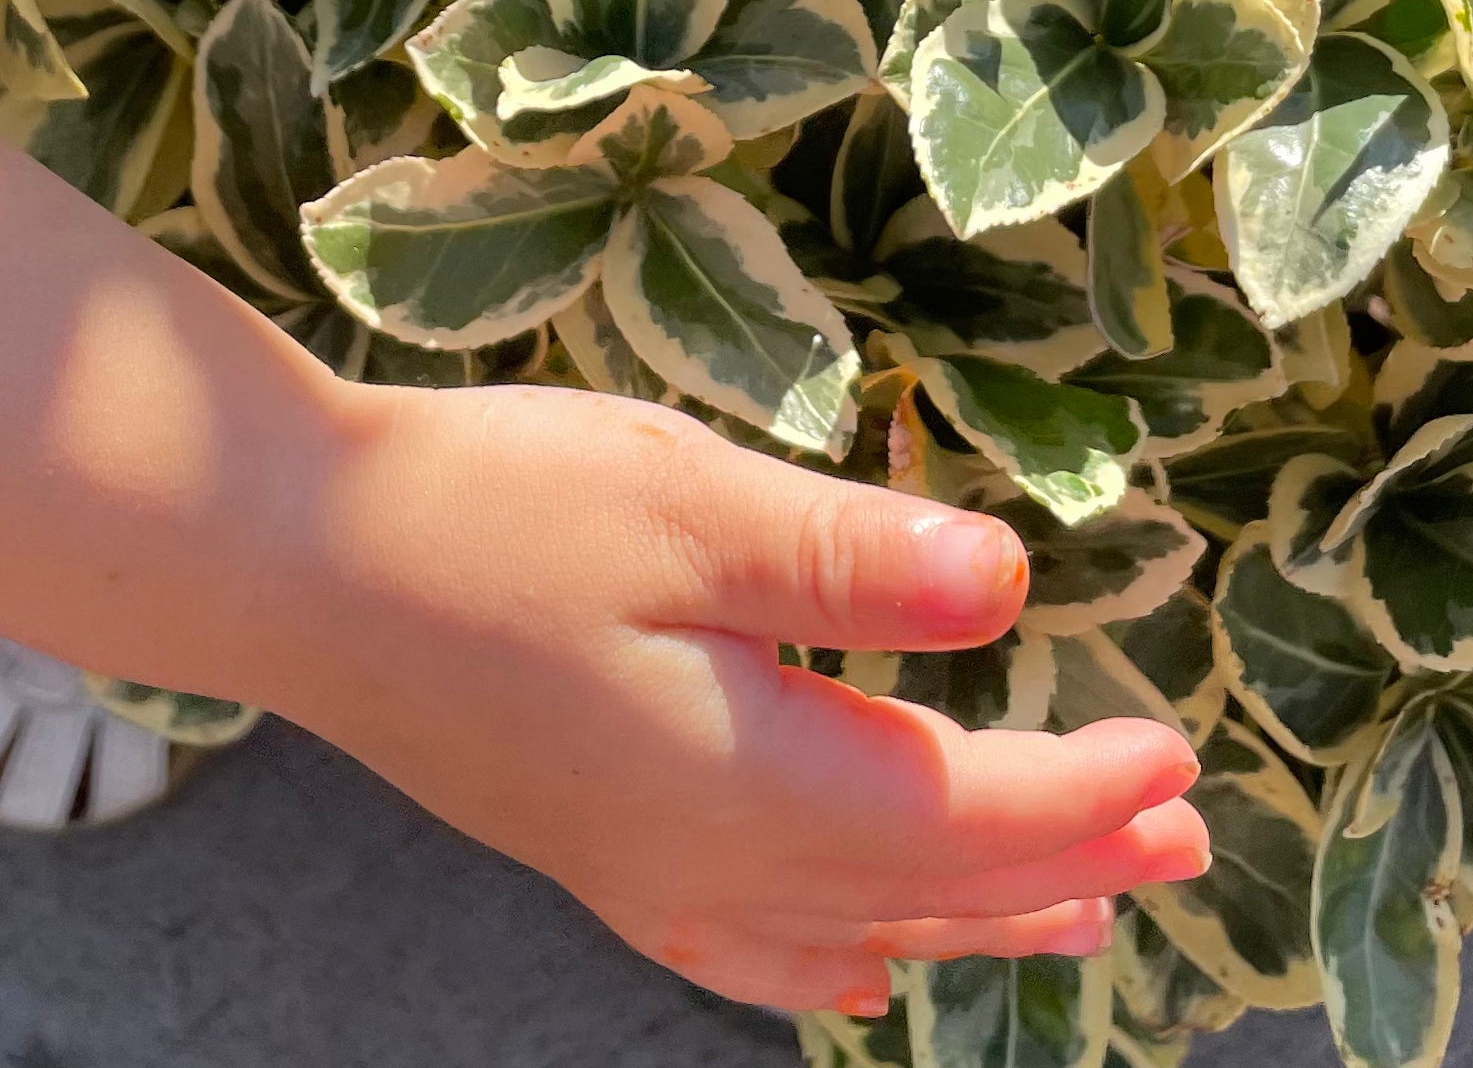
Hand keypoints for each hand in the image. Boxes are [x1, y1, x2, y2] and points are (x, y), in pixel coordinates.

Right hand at [270, 382, 1205, 1014]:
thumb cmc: (489, 508)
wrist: (287, 558)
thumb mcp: (685, 499)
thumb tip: (1014, 584)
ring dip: (974, 916)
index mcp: (753, 781)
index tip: (1180, 760)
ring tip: (1080, 920)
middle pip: (927, 886)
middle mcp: (708, 861)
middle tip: (1185, 845)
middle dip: (1063, 866)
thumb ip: (854, 558)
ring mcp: (639, 869)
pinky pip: (748, 949)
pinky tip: (851, 972)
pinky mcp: (586, 846)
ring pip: (850, 929)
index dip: (1085, 792)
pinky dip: (831, 961)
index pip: (967, 813)